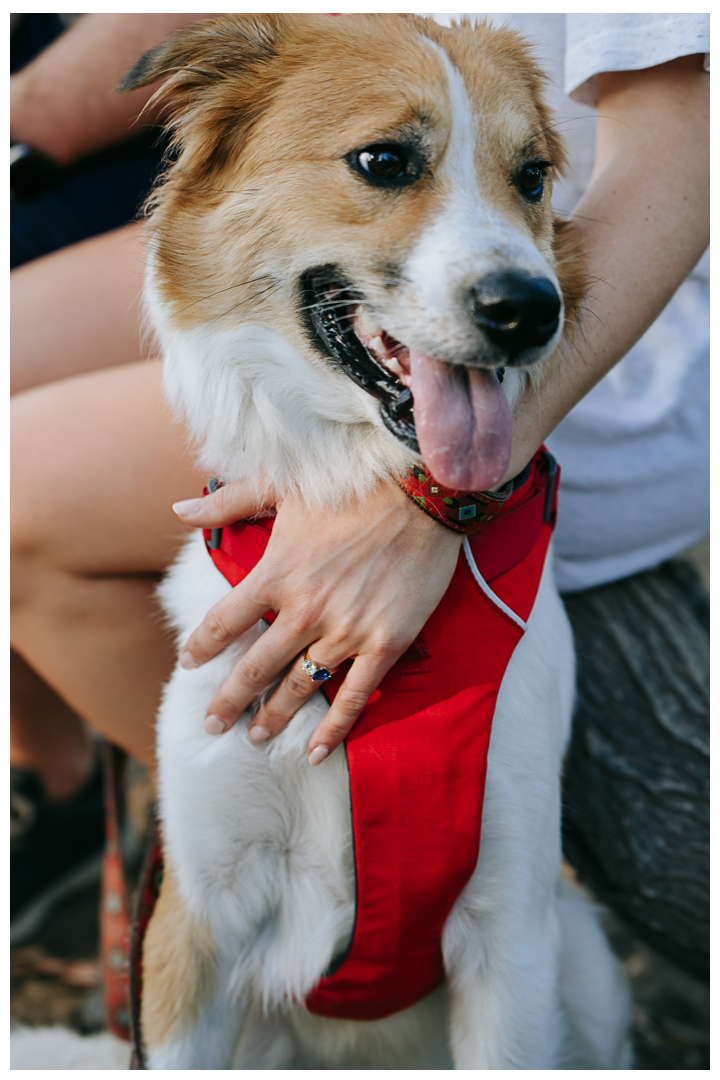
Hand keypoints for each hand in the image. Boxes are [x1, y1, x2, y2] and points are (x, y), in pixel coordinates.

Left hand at [172, 479, 461, 763]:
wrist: (421, 492)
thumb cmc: (349, 485)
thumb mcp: (281, 486)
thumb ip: (227, 502)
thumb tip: (178, 510)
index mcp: (275, 574)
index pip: (224, 622)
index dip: (202, 647)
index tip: (189, 665)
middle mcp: (304, 611)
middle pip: (255, 668)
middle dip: (230, 700)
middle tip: (214, 725)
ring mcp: (346, 631)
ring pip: (300, 687)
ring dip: (274, 716)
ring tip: (257, 737)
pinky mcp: (384, 643)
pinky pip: (353, 696)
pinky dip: (333, 728)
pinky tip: (314, 750)